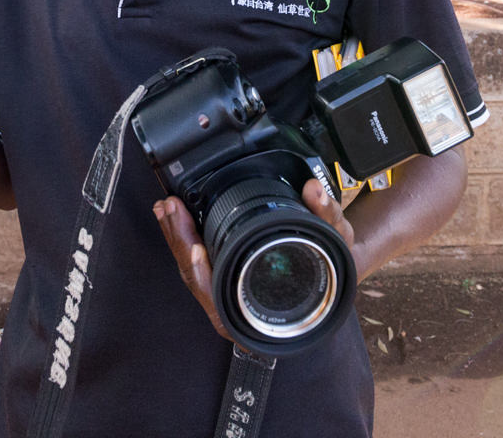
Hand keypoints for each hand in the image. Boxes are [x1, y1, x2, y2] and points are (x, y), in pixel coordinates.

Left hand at [152, 178, 356, 342]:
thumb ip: (326, 215)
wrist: (333, 274)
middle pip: (198, 279)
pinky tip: (174, 217)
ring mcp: (227, 292)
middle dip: (180, 242)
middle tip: (171, 209)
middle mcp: (239, 309)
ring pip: (192, 271)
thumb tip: (313, 190)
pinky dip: (182, 238)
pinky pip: (195, 261)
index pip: (221, 301)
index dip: (204, 277)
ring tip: (166, 208)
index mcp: (261, 312)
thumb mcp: (335, 240)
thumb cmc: (330, 266)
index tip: (197, 249)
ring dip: (176, 237)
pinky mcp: (221, 276)